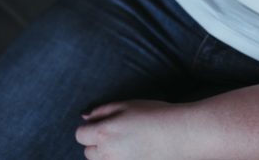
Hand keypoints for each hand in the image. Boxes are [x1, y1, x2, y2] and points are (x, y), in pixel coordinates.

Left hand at [75, 100, 191, 159]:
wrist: (179, 133)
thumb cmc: (154, 114)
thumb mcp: (126, 104)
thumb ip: (102, 110)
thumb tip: (86, 117)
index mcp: (103, 133)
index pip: (80, 135)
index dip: (88, 128)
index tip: (100, 124)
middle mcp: (107, 152)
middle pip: (88, 152)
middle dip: (96, 142)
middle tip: (114, 132)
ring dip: (105, 153)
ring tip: (124, 142)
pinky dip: (118, 159)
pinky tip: (131, 151)